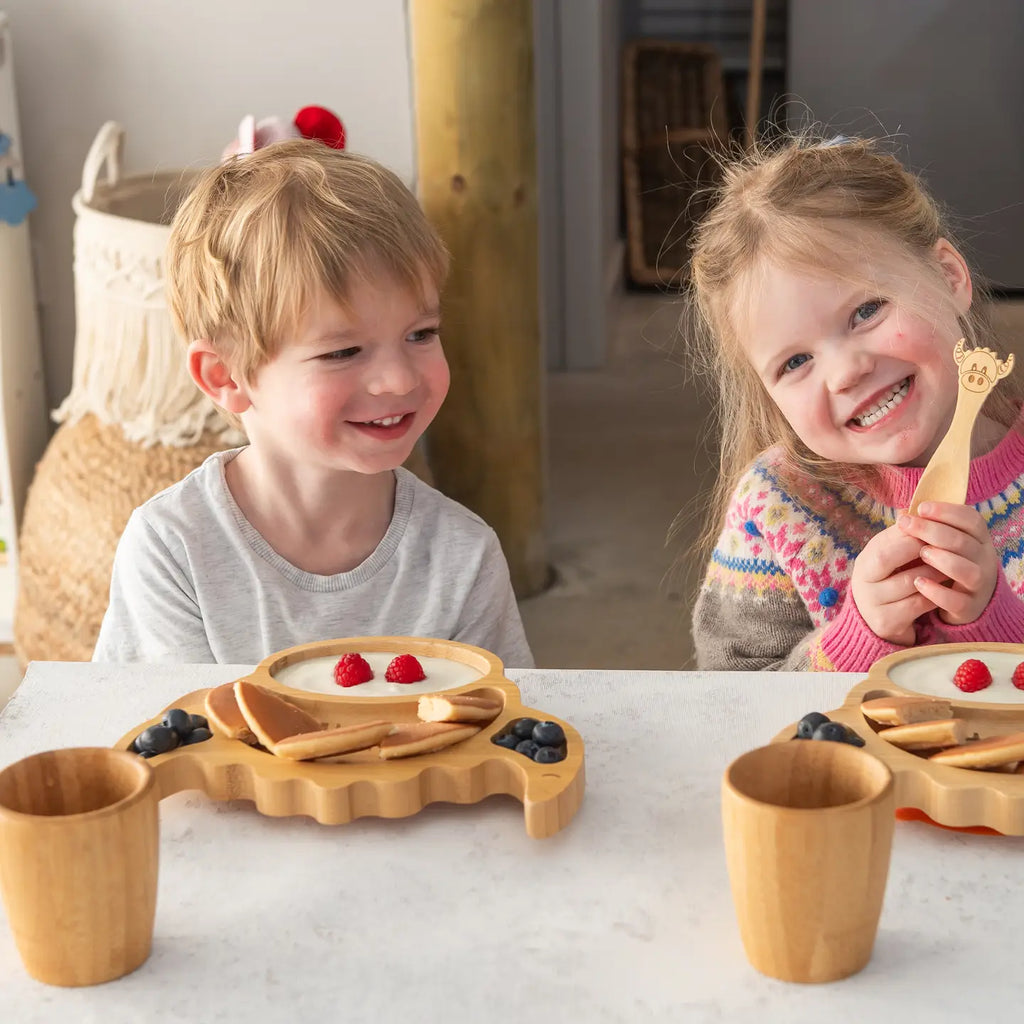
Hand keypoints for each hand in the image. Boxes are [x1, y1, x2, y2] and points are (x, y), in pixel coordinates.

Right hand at [851, 523, 944, 644]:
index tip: (932, 526)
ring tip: (952, 562)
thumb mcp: (890, 557)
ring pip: (909, 582)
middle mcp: (862, 582)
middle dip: (917, 548)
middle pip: (885, 558)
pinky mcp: (887, 622)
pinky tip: (945, 586)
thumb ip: (901, 536)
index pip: (882, 541)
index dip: (909, 533)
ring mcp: (873, 604)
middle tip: (943, 543)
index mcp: (864, 561)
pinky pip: (918, 604)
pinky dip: (935, 593)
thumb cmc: (890, 580)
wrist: (879, 620)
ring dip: (935, 570)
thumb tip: (913, 508)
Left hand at [898, 502, 998, 625]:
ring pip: (968, 571)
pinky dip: (938, 592)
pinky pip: (957, 601)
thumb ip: (928, 530)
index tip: (921, 507)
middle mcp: (984, 560)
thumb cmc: (947, 564)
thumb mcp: (943, 544)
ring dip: (943, 559)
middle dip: (933, 530)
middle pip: (964, 542)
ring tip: (921, 553)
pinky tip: (918, 583)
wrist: (963, 603)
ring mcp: (979, 586)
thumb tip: (902, 514)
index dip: (948, 512)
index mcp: (979, 540)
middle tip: (907, 524)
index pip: (972, 520)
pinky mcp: (969, 608)